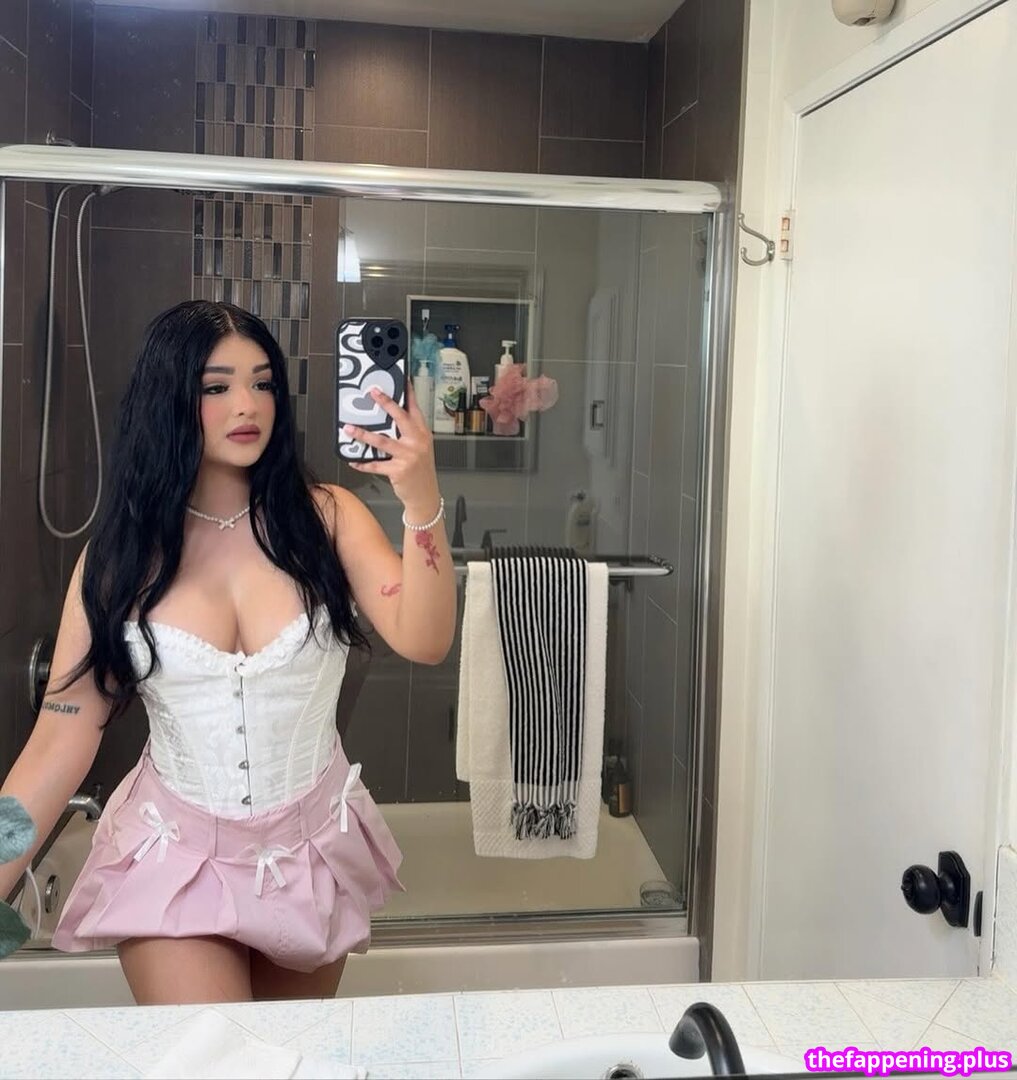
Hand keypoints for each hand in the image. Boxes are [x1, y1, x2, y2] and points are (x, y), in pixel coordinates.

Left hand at [343, 383, 440, 519]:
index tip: (401, 379)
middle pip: (399, 417)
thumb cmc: (421, 470)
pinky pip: (375, 465)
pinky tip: (353, 460)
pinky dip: (362, 463)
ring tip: (349, 428)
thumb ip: (408, 432)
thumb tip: (388, 418)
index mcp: (422, 433)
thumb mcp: (421, 447)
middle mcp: (417, 442)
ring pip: (382, 440)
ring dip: (363, 434)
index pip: (414, 408)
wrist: (425, 494)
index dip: (408, 392)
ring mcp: (408, 456)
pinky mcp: (398, 470)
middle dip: (385, 403)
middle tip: (372, 392)